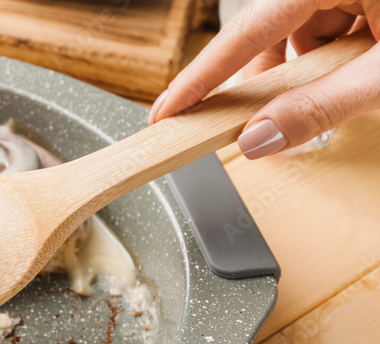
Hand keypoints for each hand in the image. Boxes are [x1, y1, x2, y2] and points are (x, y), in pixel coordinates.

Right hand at [149, 0, 379, 157]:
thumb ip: (322, 107)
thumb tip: (257, 139)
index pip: (245, 29)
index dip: (202, 75)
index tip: (167, 110)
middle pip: (268, 29)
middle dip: (273, 77)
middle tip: (270, 119)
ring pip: (298, 28)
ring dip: (313, 64)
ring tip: (355, 81)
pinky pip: (328, 19)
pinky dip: (334, 52)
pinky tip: (365, 64)